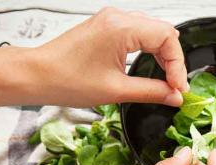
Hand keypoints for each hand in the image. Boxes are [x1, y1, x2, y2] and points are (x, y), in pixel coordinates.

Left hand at [32, 7, 186, 106]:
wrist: (37, 75)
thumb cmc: (66, 80)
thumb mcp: (116, 91)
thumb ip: (152, 92)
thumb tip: (175, 96)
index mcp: (121, 28)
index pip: (167, 38)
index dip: (178, 65)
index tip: (178, 87)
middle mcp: (117, 18)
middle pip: (163, 32)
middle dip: (174, 60)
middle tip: (175, 86)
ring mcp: (112, 20)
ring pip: (153, 31)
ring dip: (163, 55)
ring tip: (166, 79)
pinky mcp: (107, 27)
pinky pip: (140, 33)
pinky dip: (150, 50)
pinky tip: (152, 67)